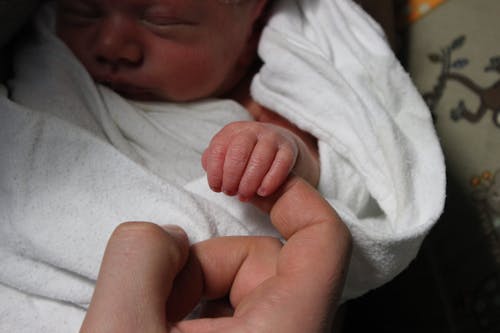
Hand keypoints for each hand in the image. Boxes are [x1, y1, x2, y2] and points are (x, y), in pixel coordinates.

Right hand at [81, 177, 350, 331]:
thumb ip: (139, 254)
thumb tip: (167, 234)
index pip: (326, 241)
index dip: (294, 197)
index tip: (248, 183)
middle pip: (268, 261)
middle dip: (202, 266)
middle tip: (153, 303)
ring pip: (247, 288)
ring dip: (193, 292)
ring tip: (153, 324)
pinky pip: (237, 313)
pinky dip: (197, 311)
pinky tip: (167, 330)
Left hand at [202, 121, 318, 200]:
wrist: (278, 149)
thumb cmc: (246, 158)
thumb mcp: (227, 155)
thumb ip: (214, 161)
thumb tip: (209, 168)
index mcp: (233, 130)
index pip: (218, 148)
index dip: (215, 171)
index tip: (217, 188)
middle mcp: (253, 130)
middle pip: (238, 152)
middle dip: (231, 177)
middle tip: (230, 192)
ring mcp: (272, 138)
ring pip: (259, 159)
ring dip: (249, 182)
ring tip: (244, 196)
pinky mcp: (289, 149)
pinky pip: (280, 164)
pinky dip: (270, 180)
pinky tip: (262, 192)